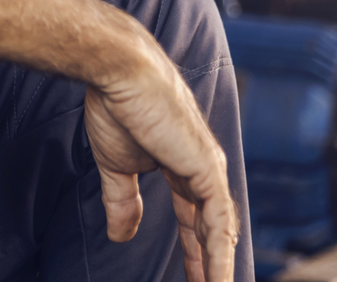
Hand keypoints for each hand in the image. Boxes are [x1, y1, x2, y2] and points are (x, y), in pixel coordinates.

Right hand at [84, 52, 239, 281]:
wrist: (119, 73)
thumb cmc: (116, 106)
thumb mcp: (117, 166)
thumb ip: (123, 201)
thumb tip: (119, 234)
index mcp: (180, 165)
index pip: (193, 216)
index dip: (193, 249)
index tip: (191, 275)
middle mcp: (201, 169)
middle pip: (211, 227)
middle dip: (210, 262)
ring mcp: (208, 170)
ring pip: (220, 230)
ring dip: (218, 265)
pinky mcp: (207, 170)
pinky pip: (218, 222)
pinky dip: (219, 254)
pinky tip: (217, 278)